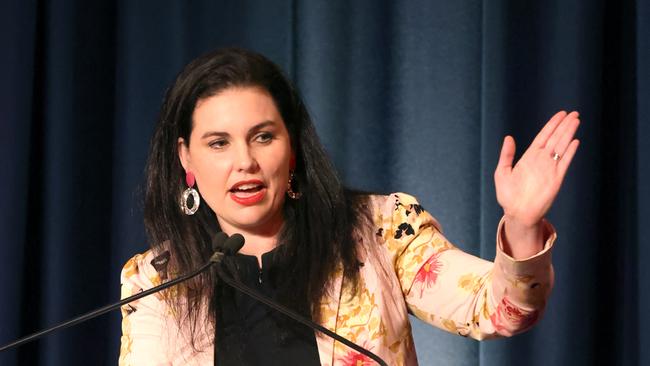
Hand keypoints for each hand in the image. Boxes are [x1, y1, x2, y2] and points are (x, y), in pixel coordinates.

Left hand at [494, 111, 579, 256]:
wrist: (517, 214)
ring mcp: (550, 169)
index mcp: (529, 158)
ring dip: (569, 134)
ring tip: (576, 121)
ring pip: (561, 146)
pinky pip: (564, 162)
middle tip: (574, 113)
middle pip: (555, 138)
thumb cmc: (508, 195)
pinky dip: (570, 152)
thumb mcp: (502, 172)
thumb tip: (509, 137)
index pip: (543, 137)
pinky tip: (575, 141)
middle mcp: (541, 161)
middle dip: (564, 125)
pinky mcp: (556, 179)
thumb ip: (506, 155)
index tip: (560, 114)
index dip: (552, 125)